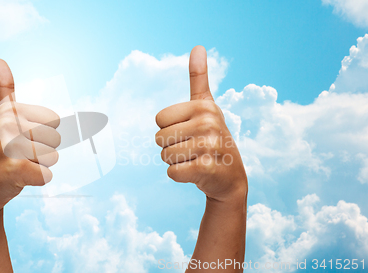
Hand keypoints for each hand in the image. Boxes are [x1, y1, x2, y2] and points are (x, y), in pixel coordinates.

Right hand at [0, 59, 60, 213]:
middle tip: (20, 156)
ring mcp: (10, 147)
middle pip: (57, 139)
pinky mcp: (16, 170)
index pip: (55, 120)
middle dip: (44, 151)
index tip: (22, 138)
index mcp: (9, 109)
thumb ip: (4, 90)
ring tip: (19, 166)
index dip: (44, 133)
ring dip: (40, 166)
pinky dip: (38, 180)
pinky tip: (19, 179)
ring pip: (53, 157)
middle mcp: (8, 124)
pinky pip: (47, 175)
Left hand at [155, 46, 246, 201]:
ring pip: (164, 156)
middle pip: (158, 138)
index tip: (188, 132)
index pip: (159, 119)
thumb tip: (198, 46)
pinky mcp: (206, 169)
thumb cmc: (212, 137)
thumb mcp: (207, 106)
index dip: (168, 129)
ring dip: (175, 162)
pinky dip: (179, 175)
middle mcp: (208, 123)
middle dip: (170, 147)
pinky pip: (171, 172)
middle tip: (192, 149)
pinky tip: (197, 172)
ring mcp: (208, 146)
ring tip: (194, 159)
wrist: (231, 177)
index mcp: (204, 106)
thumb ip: (199, 78)